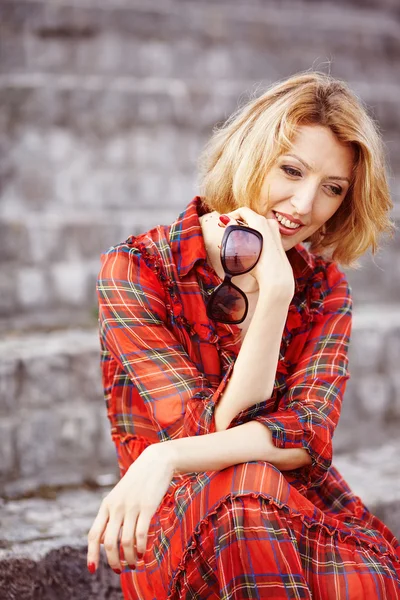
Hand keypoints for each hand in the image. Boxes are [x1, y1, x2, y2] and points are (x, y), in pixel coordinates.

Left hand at [87, 444, 174, 573]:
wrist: (156, 462)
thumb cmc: (137, 482)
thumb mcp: (118, 496)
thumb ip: (109, 517)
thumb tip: (102, 542)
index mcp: (106, 505)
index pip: (93, 534)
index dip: (91, 554)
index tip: (92, 569)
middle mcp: (116, 507)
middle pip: (109, 543)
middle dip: (113, 561)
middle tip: (120, 570)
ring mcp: (132, 506)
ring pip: (126, 542)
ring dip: (130, 558)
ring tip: (135, 563)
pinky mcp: (147, 506)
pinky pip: (141, 534)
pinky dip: (141, 547)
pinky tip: (143, 553)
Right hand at [219, 207, 294, 301]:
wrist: (275, 275)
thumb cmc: (257, 261)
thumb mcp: (240, 244)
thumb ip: (233, 228)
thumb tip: (225, 219)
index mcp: (260, 221)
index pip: (242, 211)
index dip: (231, 215)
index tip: (223, 222)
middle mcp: (269, 223)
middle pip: (249, 218)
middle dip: (236, 223)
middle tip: (226, 229)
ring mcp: (274, 231)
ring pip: (255, 226)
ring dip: (244, 230)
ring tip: (233, 239)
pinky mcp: (277, 240)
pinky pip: (261, 233)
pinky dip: (252, 235)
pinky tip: (244, 245)